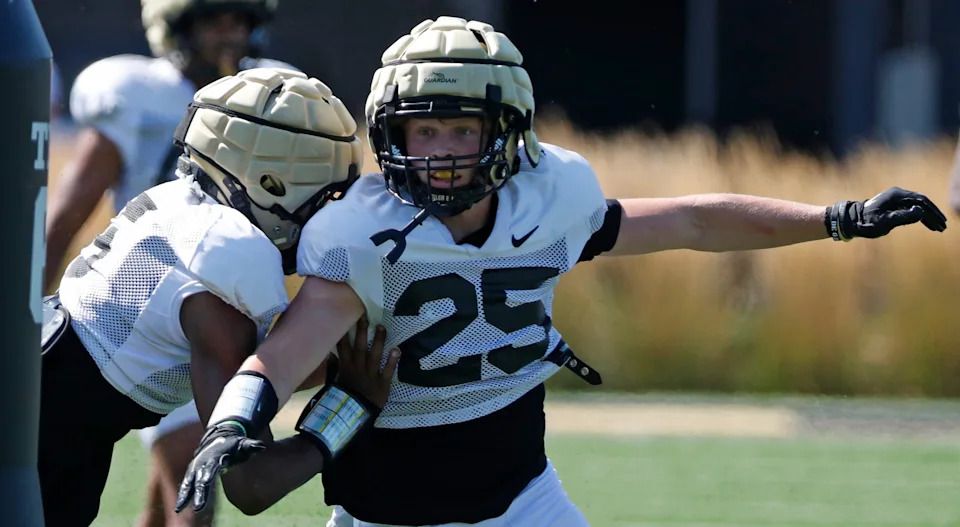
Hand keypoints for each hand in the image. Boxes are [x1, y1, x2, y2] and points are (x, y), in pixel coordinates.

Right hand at [174, 422, 264, 512]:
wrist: (218, 437)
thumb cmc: (234, 445)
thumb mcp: (243, 444)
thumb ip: (251, 446)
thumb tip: (261, 446)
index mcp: (215, 456)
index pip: (212, 467)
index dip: (209, 476)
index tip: (206, 482)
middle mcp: (202, 462)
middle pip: (200, 479)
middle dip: (199, 493)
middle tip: (198, 507)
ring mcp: (195, 467)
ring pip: (189, 483)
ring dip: (184, 496)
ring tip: (178, 509)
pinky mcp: (192, 473)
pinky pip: (186, 485)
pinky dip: (183, 495)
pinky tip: (178, 508)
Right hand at [334, 318, 399, 408]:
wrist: (354, 416)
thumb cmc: (345, 398)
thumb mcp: (335, 383)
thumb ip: (334, 368)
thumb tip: (329, 353)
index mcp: (346, 368)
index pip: (343, 348)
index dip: (344, 333)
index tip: (345, 318)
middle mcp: (358, 368)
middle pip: (359, 347)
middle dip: (361, 332)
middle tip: (364, 316)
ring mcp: (371, 375)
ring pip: (374, 356)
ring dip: (378, 341)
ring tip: (382, 327)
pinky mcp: (383, 383)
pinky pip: (388, 371)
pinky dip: (392, 361)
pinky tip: (397, 349)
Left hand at [828, 187, 946, 239]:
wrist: (851, 221)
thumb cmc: (866, 222)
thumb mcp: (885, 222)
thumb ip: (903, 217)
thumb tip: (921, 211)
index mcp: (896, 195)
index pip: (921, 200)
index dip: (932, 211)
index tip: (940, 221)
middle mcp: (897, 195)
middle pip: (921, 203)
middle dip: (933, 215)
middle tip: (943, 226)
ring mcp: (896, 200)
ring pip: (918, 207)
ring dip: (928, 217)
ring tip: (938, 228)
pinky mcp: (894, 206)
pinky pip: (911, 210)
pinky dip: (920, 218)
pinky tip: (928, 225)